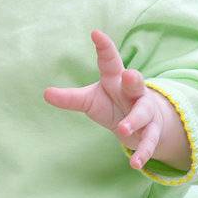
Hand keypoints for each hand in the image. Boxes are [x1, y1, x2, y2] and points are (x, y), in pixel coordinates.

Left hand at [44, 30, 184, 170]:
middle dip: (135, 80)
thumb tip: (45, 93)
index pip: (110, 60)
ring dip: (133, 121)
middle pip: (136, 83)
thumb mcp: (89, 99)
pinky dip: (142, 153)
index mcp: (116, 79)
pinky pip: (149, 141)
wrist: (140, 121)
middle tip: (130, 75)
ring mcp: (145, 110)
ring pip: (143, 113)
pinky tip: (134, 164)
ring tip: (121, 130)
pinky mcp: (151, 130)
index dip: (104, 47)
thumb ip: (70, 98)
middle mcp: (134, 92)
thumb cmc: (111, 103)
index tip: (95, 33)